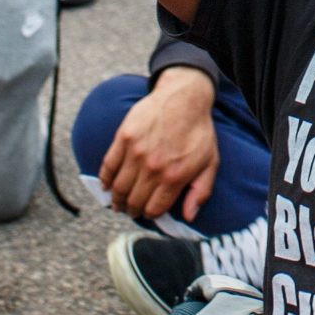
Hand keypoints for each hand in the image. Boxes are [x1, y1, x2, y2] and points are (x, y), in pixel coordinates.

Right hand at [97, 68, 221, 221]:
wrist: (184, 98)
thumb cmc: (198, 131)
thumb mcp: (210, 162)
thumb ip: (201, 192)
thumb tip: (189, 216)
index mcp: (174, 177)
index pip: (153, 209)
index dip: (149, 215)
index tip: (146, 213)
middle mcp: (153, 168)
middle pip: (134, 200)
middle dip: (131, 210)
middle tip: (130, 211)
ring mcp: (136, 152)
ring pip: (119, 187)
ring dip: (116, 199)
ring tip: (118, 203)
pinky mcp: (124, 137)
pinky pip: (109, 165)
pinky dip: (104, 179)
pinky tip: (106, 186)